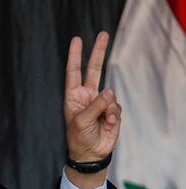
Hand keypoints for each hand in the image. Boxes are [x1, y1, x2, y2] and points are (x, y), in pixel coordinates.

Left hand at [64, 32, 121, 188]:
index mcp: (73, 96)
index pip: (73, 73)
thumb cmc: (78, 138)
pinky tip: (108, 126)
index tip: (77, 40)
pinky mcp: (112, 111)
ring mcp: (100, 103)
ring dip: (108, 110)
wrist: (90, 154)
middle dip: (98, 52)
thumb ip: (95, 105)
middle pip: (93, 70)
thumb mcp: (81, 121)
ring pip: (110, 96)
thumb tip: (110, 91)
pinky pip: (116, 108)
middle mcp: (87, 96)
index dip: (75, 56)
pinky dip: (114, 117)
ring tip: (102, 122)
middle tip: (103, 34)